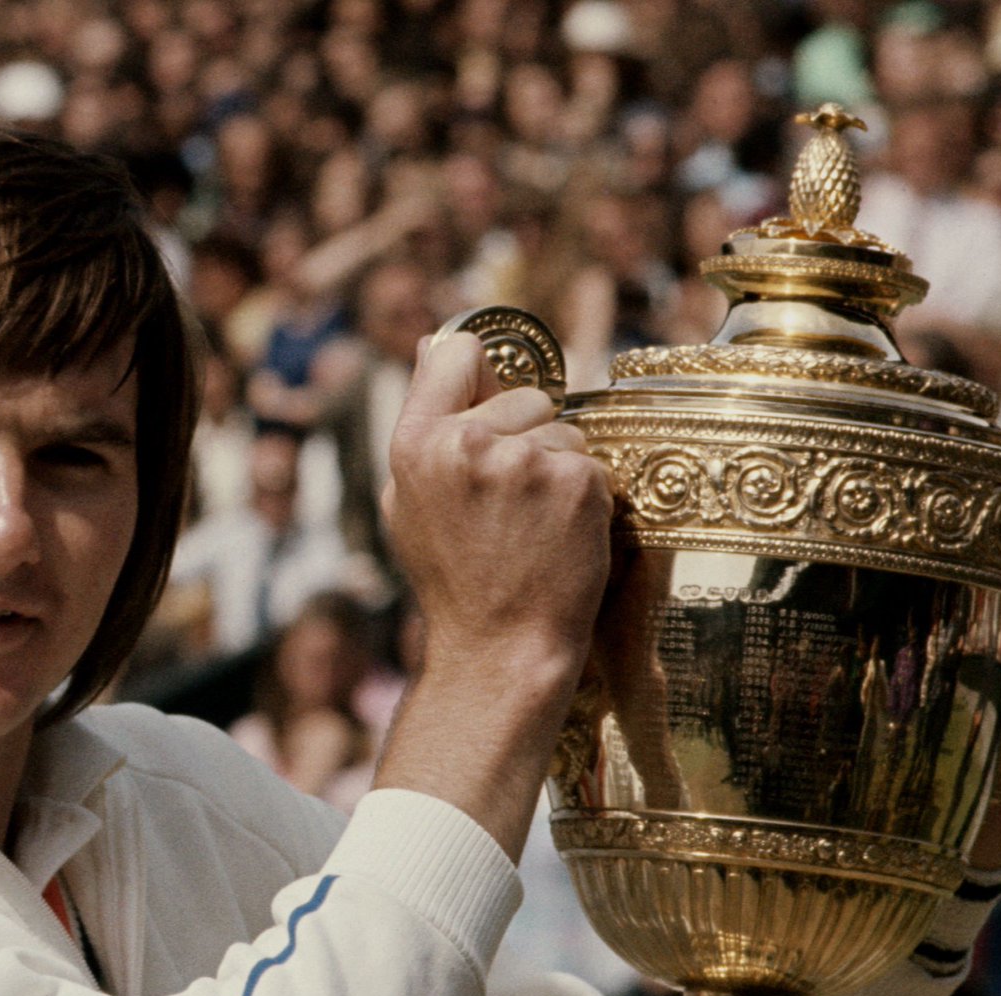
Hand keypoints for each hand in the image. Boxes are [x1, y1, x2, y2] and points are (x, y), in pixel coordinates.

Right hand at [384, 332, 609, 685]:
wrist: (502, 647)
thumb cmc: (455, 579)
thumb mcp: (408, 500)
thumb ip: (424, 422)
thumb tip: (431, 343)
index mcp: (416, 444)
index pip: (457, 353)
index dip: (479, 376)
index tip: (489, 404)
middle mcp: (467, 443)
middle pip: (525, 393)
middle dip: (527, 435)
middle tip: (509, 504)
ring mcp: (525, 461)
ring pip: (564, 430)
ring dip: (558, 469)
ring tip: (533, 526)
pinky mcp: (576, 482)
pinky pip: (591, 463)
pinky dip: (584, 497)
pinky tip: (561, 536)